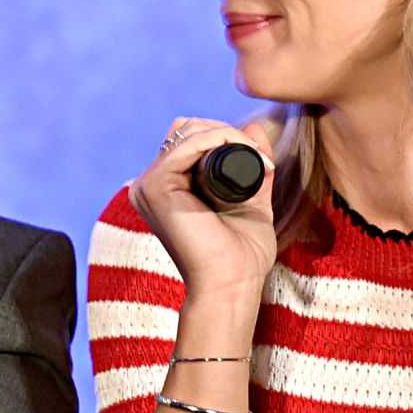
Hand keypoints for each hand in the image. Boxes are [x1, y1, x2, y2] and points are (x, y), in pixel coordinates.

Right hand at [128, 117, 276, 305]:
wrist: (231, 285)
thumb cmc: (241, 256)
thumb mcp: (251, 200)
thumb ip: (253, 165)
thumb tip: (256, 128)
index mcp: (166, 189)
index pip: (188, 139)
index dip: (224, 137)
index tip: (263, 159)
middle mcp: (151, 185)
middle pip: (185, 129)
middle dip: (226, 132)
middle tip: (262, 157)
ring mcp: (148, 184)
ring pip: (188, 130)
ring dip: (228, 135)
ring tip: (260, 160)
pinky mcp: (155, 186)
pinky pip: (188, 142)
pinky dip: (220, 139)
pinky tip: (244, 152)